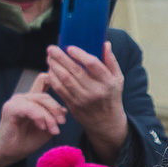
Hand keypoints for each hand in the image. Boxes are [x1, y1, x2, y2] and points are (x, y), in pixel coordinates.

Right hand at [0, 79, 65, 166]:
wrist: (11, 152)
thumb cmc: (28, 140)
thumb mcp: (47, 128)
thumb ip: (54, 118)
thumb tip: (64, 110)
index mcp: (33, 100)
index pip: (44, 81)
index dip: (56, 84)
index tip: (64, 104)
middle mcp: (24, 98)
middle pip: (46, 95)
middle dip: (56, 110)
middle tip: (62, 123)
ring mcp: (17, 101)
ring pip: (40, 101)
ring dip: (49, 117)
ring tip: (54, 130)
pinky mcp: (11, 108)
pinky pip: (30, 108)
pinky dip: (39, 117)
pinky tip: (42, 127)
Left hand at [43, 42, 129, 159]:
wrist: (106, 122)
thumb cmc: (111, 96)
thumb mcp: (118, 79)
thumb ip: (111, 61)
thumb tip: (105, 43)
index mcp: (107, 82)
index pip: (93, 64)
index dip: (79, 54)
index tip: (69, 47)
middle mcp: (95, 90)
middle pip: (74, 71)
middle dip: (60, 58)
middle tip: (51, 48)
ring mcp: (83, 99)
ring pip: (64, 79)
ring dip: (54, 66)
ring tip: (49, 57)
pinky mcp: (73, 105)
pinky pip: (60, 89)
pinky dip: (53, 78)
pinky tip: (50, 70)